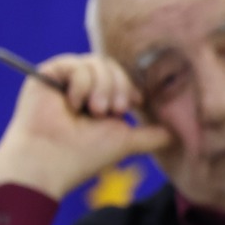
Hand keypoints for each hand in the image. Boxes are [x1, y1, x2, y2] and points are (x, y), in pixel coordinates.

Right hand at [0, 55, 172, 199]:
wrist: (50, 162)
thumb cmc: (85, 155)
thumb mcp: (126, 142)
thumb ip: (151, 136)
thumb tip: (177, 134)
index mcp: (99, 100)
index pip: (123, 78)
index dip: (131, 88)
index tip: (134, 105)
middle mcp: (82, 88)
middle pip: (113, 66)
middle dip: (120, 87)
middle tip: (112, 111)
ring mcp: (65, 80)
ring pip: (98, 62)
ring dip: (103, 86)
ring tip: (94, 111)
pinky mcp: (48, 74)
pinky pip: (77, 64)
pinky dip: (82, 83)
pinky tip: (74, 104)